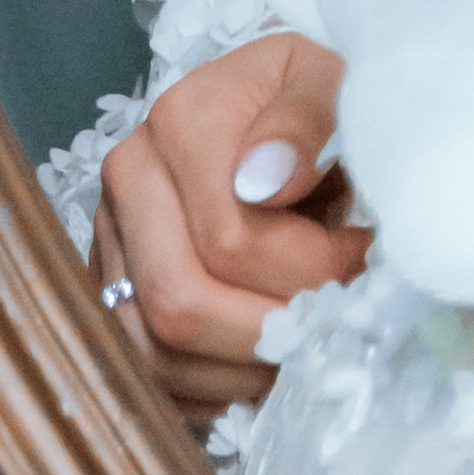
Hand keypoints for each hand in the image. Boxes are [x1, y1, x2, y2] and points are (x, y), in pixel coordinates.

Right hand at [92, 33, 359, 429]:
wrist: (282, 111)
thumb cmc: (318, 104)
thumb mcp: (332, 82)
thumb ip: (310, 119)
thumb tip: (267, 183)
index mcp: (181, 121)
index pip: (230, 240)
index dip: (308, 272)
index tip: (362, 262)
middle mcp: (128, 180)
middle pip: (180, 303)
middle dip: (269, 333)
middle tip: (329, 324)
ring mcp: (111, 240)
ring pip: (154, 350)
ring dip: (239, 372)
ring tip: (301, 349)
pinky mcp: (111, 290)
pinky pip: (144, 374)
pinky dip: (208, 391)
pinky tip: (262, 368)